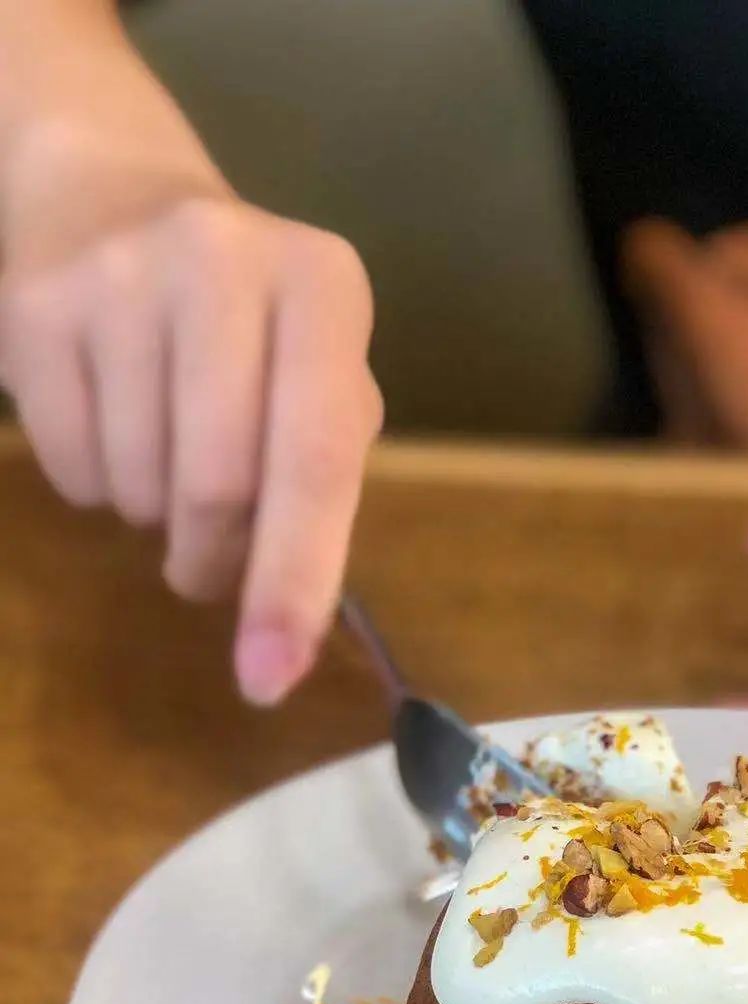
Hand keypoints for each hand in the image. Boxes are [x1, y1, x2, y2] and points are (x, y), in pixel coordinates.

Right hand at [0, 54, 381, 703]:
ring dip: (153, 517)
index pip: (318, 459)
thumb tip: (286, 632)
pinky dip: (94, 486)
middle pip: (219, 489)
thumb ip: (320, 482)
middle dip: (215, 561)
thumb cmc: (242, 321)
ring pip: (138, 488)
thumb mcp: (314, 371)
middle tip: (209, 561)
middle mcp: (225, 258)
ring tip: (161, 453)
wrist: (105, 192)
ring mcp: (119, 274)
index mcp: (324, 286)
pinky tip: (109, 420)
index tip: (270, 678)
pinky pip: (68, 469)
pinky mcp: (33, 304)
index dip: (294, 582)